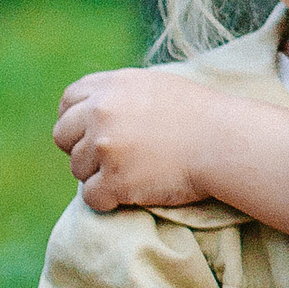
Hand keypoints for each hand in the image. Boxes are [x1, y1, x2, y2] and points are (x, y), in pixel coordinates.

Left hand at [54, 68, 231, 211]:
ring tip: (133, 174)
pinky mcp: (114, 180)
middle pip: (63, 136)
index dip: (75, 120)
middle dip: (81, 149)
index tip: (88, 134)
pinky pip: (91, 197)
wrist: (225, 142)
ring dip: (98, 176)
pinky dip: (108, 200)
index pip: (68, 102)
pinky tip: (133, 193)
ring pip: (77, 169)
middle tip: (109, 161)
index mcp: (110, 86)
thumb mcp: (155, 87)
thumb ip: (120, 94)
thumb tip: (94, 108)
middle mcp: (101, 112)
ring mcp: (106, 147)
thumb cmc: (200, 116)